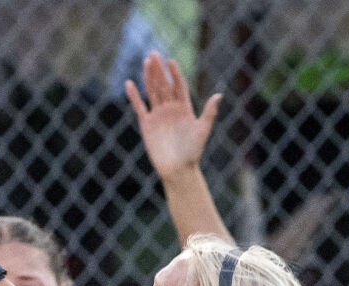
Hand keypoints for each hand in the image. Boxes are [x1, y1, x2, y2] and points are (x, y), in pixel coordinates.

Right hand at [126, 51, 219, 180]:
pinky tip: (129, 83)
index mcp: (184, 108)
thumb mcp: (203, 130)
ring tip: (146, 62)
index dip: (175, 73)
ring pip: (152, 92)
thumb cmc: (193, 152)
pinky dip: (134, 96)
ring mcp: (158, 115)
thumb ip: (209, 113)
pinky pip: (139, 106)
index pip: (179, 86)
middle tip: (154, 53)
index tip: (171, 60)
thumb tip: (219, 95)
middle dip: (159, 70)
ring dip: (148, 77)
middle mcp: (171, 109)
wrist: (178, 169)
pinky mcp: (147, 124)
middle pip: (164, 85)